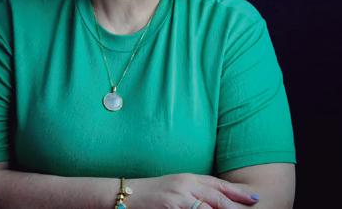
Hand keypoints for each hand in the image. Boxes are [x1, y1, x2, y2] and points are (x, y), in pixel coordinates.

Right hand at [128, 173, 259, 208]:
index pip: (217, 184)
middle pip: (217, 195)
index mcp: (188, 177)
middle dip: (236, 203)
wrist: (128, 194)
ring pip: (209, 206)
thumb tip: (212, 201)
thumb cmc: (152, 193)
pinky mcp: (172, 204)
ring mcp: (179, 194)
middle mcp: (186, 183)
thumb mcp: (175, 187)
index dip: (236, 192)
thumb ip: (193, 190)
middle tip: (254, 207)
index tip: (253, 198)